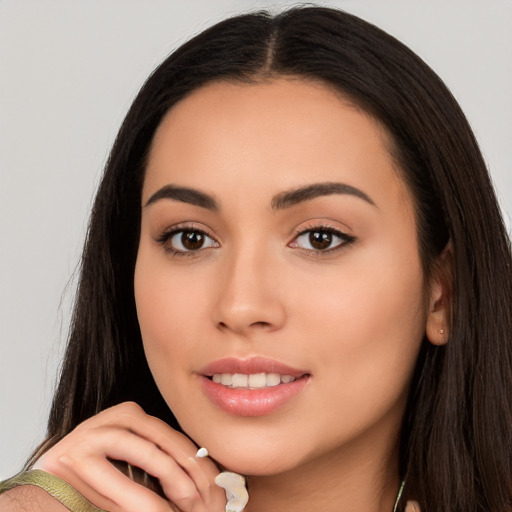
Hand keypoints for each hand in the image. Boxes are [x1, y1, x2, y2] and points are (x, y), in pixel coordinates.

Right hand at [33, 402, 225, 511]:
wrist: (51, 487)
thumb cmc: (99, 477)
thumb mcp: (135, 464)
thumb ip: (161, 462)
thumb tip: (207, 479)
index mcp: (134, 414)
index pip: (176, 437)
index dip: (200, 463)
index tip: (218, 487)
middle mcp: (118, 415)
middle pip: (168, 442)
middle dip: (193, 474)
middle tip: (208, 502)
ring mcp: (97, 430)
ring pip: (150, 454)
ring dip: (176, 483)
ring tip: (190, 506)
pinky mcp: (80, 454)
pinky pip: (122, 481)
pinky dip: (145, 501)